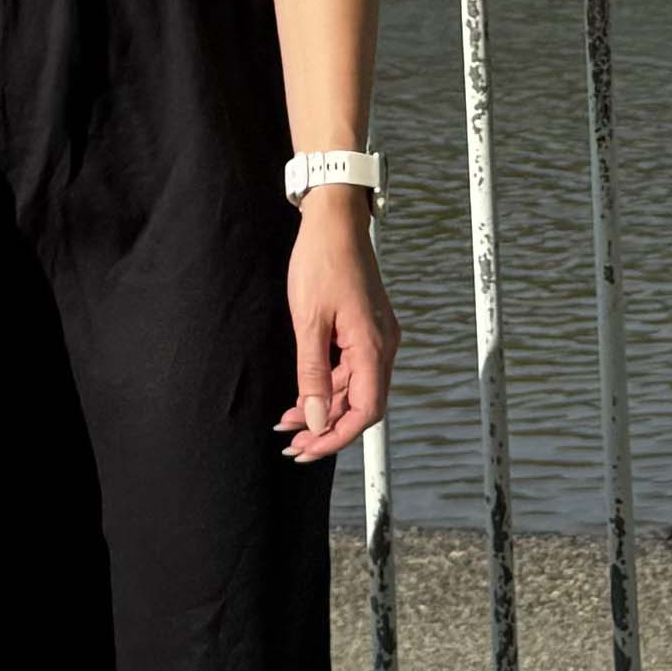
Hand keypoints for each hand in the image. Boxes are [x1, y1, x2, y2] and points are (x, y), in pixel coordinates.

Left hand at [278, 199, 394, 465]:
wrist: (334, 221)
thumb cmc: (320, 263)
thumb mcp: (308, 322)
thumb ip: (312, 374)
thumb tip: (316, 419)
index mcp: (373, 346)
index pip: (366, 411)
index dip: (338, 436)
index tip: (308, 449)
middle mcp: (383, 346)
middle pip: (362, 405)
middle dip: (328, 428)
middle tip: (293, 445)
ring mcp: (377, 337)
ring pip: (355, 389)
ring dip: (325, 409)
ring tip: (289, 423)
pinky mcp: (367, 329)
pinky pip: (352, 369)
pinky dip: (329, 386)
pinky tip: (303, 396)